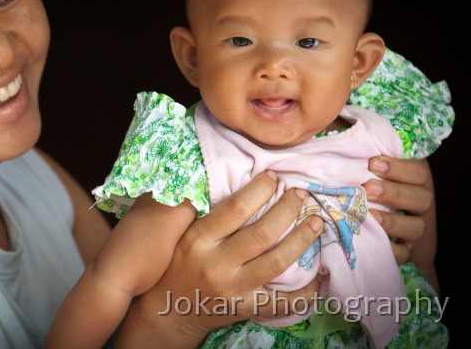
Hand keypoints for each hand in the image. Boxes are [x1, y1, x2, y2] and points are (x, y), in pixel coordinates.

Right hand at [113, 171, 322, 347]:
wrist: (166, 310)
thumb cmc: (175, 263)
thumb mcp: (180, 234)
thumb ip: (204, 211)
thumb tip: (234, 178)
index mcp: (198, 238)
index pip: (236, 209)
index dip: (260, 189)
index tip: (275, 176)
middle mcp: (216, 263)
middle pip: (262, 233)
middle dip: (287, 209)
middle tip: (302, 194)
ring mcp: (232, 288)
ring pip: (276, 262)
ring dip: (301, 240)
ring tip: (316, 223)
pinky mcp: (244, 309)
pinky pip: (280, 303)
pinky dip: (305, 293)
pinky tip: (320, 278)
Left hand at [365, 156, 433, 263]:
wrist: (358, 217)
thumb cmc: (355, 179)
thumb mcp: (358, 163)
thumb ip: (357, 149)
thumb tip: (340, 128)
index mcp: (411, 178)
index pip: (418, 172)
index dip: (399, 168)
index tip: (373, 163)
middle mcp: (417, 203)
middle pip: (421, 198)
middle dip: (394, 192)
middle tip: (369, 188)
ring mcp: (412, 228)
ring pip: (416, 227)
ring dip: (393, 221)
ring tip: (369, 214)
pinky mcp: (402, 249)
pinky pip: (403, 253)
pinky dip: (390, 248)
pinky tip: (372, 237)